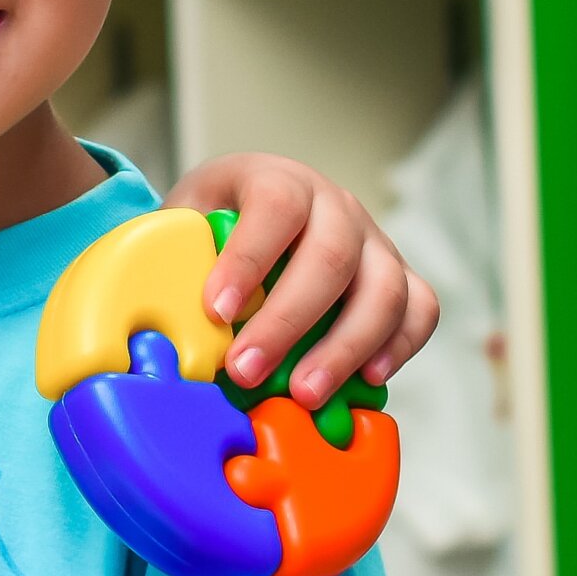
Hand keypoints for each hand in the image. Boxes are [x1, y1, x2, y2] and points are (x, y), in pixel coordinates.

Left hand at [166, 154, 437, 409]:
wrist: (250, 210)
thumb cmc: (214, 227)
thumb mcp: (182, 227)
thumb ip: (173, 261)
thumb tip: (156, 324)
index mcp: (277, 181)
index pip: (274, 208)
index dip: (248, 259)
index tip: (216, 310)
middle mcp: (335, 205)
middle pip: (331, 256)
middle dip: (288, 322)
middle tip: (247, 371)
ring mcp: (374, 241)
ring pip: (384, 288)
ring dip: (346, 347)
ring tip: (305, 394)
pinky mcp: (400, 278)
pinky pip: (420, 310)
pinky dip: (401, 346)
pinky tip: (368, 379)